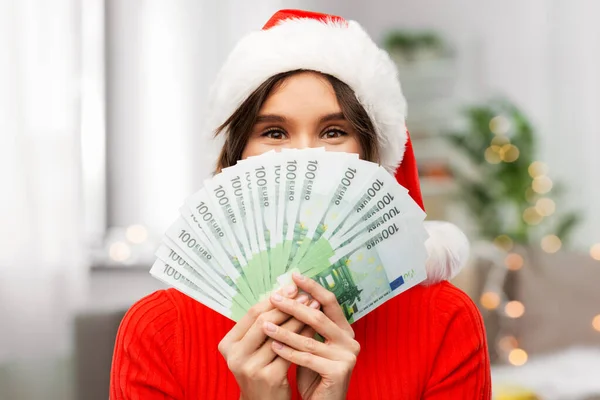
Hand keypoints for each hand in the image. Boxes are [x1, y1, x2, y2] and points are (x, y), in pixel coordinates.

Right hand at [218, 284, 317, 399]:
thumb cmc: (260, 370)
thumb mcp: (251, 349)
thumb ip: (260, 326)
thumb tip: (282, 292)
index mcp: (228, 345)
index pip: (252, 314)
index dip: (273, 299)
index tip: (291, 287)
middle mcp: (235, 356)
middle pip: (264, 321)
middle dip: (287, 306)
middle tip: (305, 294)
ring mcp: (251, 368)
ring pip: (280, 335)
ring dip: (299, 318)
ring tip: (313, 306)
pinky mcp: (270, 377)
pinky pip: (291, 350)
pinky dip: (303, 335)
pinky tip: (314, 327)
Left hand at [264, 273, 359, 399]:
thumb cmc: (313, 374)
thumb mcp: (310, 344)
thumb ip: (304, 325)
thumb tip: (285, 297)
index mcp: (345, 330)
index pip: (329, 302)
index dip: (312, 287)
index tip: (293, 276)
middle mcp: (350, 340)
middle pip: (318, 316)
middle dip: (293, 306)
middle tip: (274, 297)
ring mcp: (347, 356)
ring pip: (309, 338)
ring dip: (283, 330)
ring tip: (264, 325)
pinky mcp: (339, 371)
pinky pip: (307, 358)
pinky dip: (288, 352)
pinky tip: (272, 346)